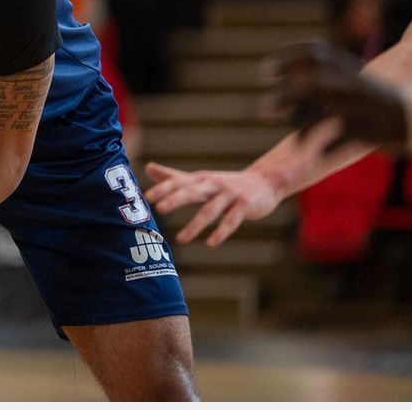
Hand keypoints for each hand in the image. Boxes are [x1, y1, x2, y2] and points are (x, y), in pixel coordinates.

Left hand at [143, 163, 283, 245]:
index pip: (178, 182)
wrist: (264, 182)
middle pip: (192, 191)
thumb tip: (148, 167)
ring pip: (210, 210)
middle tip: (160, 208)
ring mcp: (230, 195)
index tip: (146, 197)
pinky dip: (220, 232)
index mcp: (200, 179)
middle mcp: (213, 185)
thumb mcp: (199, 179)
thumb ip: (174, 176)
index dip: (163, 188)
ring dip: (195, 225)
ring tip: (180, 239)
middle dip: (176, 199)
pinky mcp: (244, 206)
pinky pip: (231, 221)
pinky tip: (210, 243)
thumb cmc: (225, 183)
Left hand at [261, 41, 406, 150]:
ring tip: (297, 142)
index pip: (315, 52)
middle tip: (263, 109)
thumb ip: (313, 71)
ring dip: (304, 128)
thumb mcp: (345, 75)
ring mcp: (359, 106)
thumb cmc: (368, 96)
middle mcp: (351, 83)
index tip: (264, 72)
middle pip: (314, 84)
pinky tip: (319, 154)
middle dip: (286, 96)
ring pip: (326, 114)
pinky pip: (339, 140)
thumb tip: (268, 72)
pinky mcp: (366, 129)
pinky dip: (327, 149)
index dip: (287, 58)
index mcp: (346, 66)